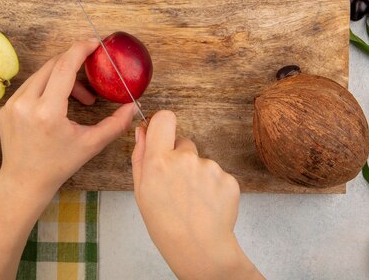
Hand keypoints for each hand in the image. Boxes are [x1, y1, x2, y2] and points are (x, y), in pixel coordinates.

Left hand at [0, 38, 135, 197]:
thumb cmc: (58, 165)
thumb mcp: (91, 145)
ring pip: (42, 73)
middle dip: (75, 64)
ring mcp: (13, 104)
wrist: (24, 181)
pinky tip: (59, 102)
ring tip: (80, 97)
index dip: (81, 50)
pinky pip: (31, 85)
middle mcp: (26, 103)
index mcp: (47, 112)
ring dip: (63, 76)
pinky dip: (48, 86)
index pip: (65, 67)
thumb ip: (115, 124)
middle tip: (92, 70)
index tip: (94, 44)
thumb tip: (133, 106)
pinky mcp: (7, 107)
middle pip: (54, 65)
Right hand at [131, 111, 263, 279]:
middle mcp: (185, 159)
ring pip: (201, 162)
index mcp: (159, 161)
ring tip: (193, 201)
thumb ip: (140, 156)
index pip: (165, 119)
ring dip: (197, 175)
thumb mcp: (141, 191)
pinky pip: (218, 174)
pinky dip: (213, 187)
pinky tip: (206, 205)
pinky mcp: (228, 178)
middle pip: (184, 143)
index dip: (163, 125)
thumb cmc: (165, 224)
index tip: (163, 135)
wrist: (199, 249)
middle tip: (177, 187)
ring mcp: (210, 168)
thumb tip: (142, 130)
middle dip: (180, 159)